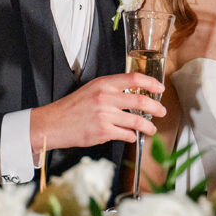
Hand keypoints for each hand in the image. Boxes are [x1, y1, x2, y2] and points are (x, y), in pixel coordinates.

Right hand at [30, 72, 164, 155]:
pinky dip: (131, 136)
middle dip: (156, 108)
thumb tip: (133, 95)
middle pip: (141, 101)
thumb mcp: (91, 90)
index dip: (151, 83)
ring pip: (136, 121)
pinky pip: (126, 134)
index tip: (159, 88)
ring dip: (147, 127)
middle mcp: (105, 97)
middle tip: (162, 111)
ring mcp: (105, 115)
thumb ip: (111, 90)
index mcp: (104, 84)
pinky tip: (131, 136)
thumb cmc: (72, 107)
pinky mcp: (103, 132)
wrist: (53, 123)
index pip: (134, 78)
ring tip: (150, 129)